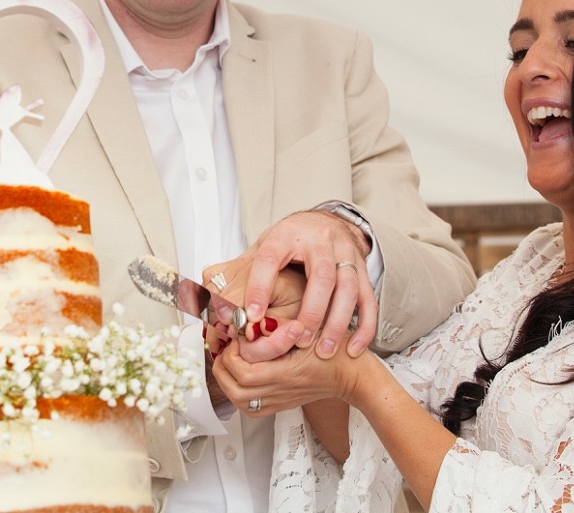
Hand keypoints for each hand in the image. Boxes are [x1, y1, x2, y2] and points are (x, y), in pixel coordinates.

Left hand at [211, 333, 362, 415]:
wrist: (353, 376)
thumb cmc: (336, 350)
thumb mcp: (309, 329)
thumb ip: (278, 327)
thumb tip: (251, 322)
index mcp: (285, 373)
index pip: (243, 370)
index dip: (232, 352)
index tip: (237, 335)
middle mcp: (279, 391)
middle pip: (235, 389)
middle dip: (223, 366)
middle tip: (227, 347)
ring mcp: (279, 401)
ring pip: (239, 401)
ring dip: (228, 380)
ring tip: (230, 360)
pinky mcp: (280, 405)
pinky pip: (249, 407)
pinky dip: (238, 392)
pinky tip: (241, 376)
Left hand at [216, 210, 377, 358]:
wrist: (327, 222)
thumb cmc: (291, 241)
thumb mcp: (262, 246)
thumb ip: (237, 271)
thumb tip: (205, 291)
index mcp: (286, 235)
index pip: (270, 258)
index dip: (259, 286)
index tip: (250, 316)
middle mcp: (320, 242)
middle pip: (322, 275)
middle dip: (311, 310)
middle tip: (298, 339)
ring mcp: (346, 255)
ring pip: (349, 289)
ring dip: (337, 323)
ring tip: (322, 350)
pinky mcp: (363, 270)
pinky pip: (369, 300)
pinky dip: (364, 326)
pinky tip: (353, 348)